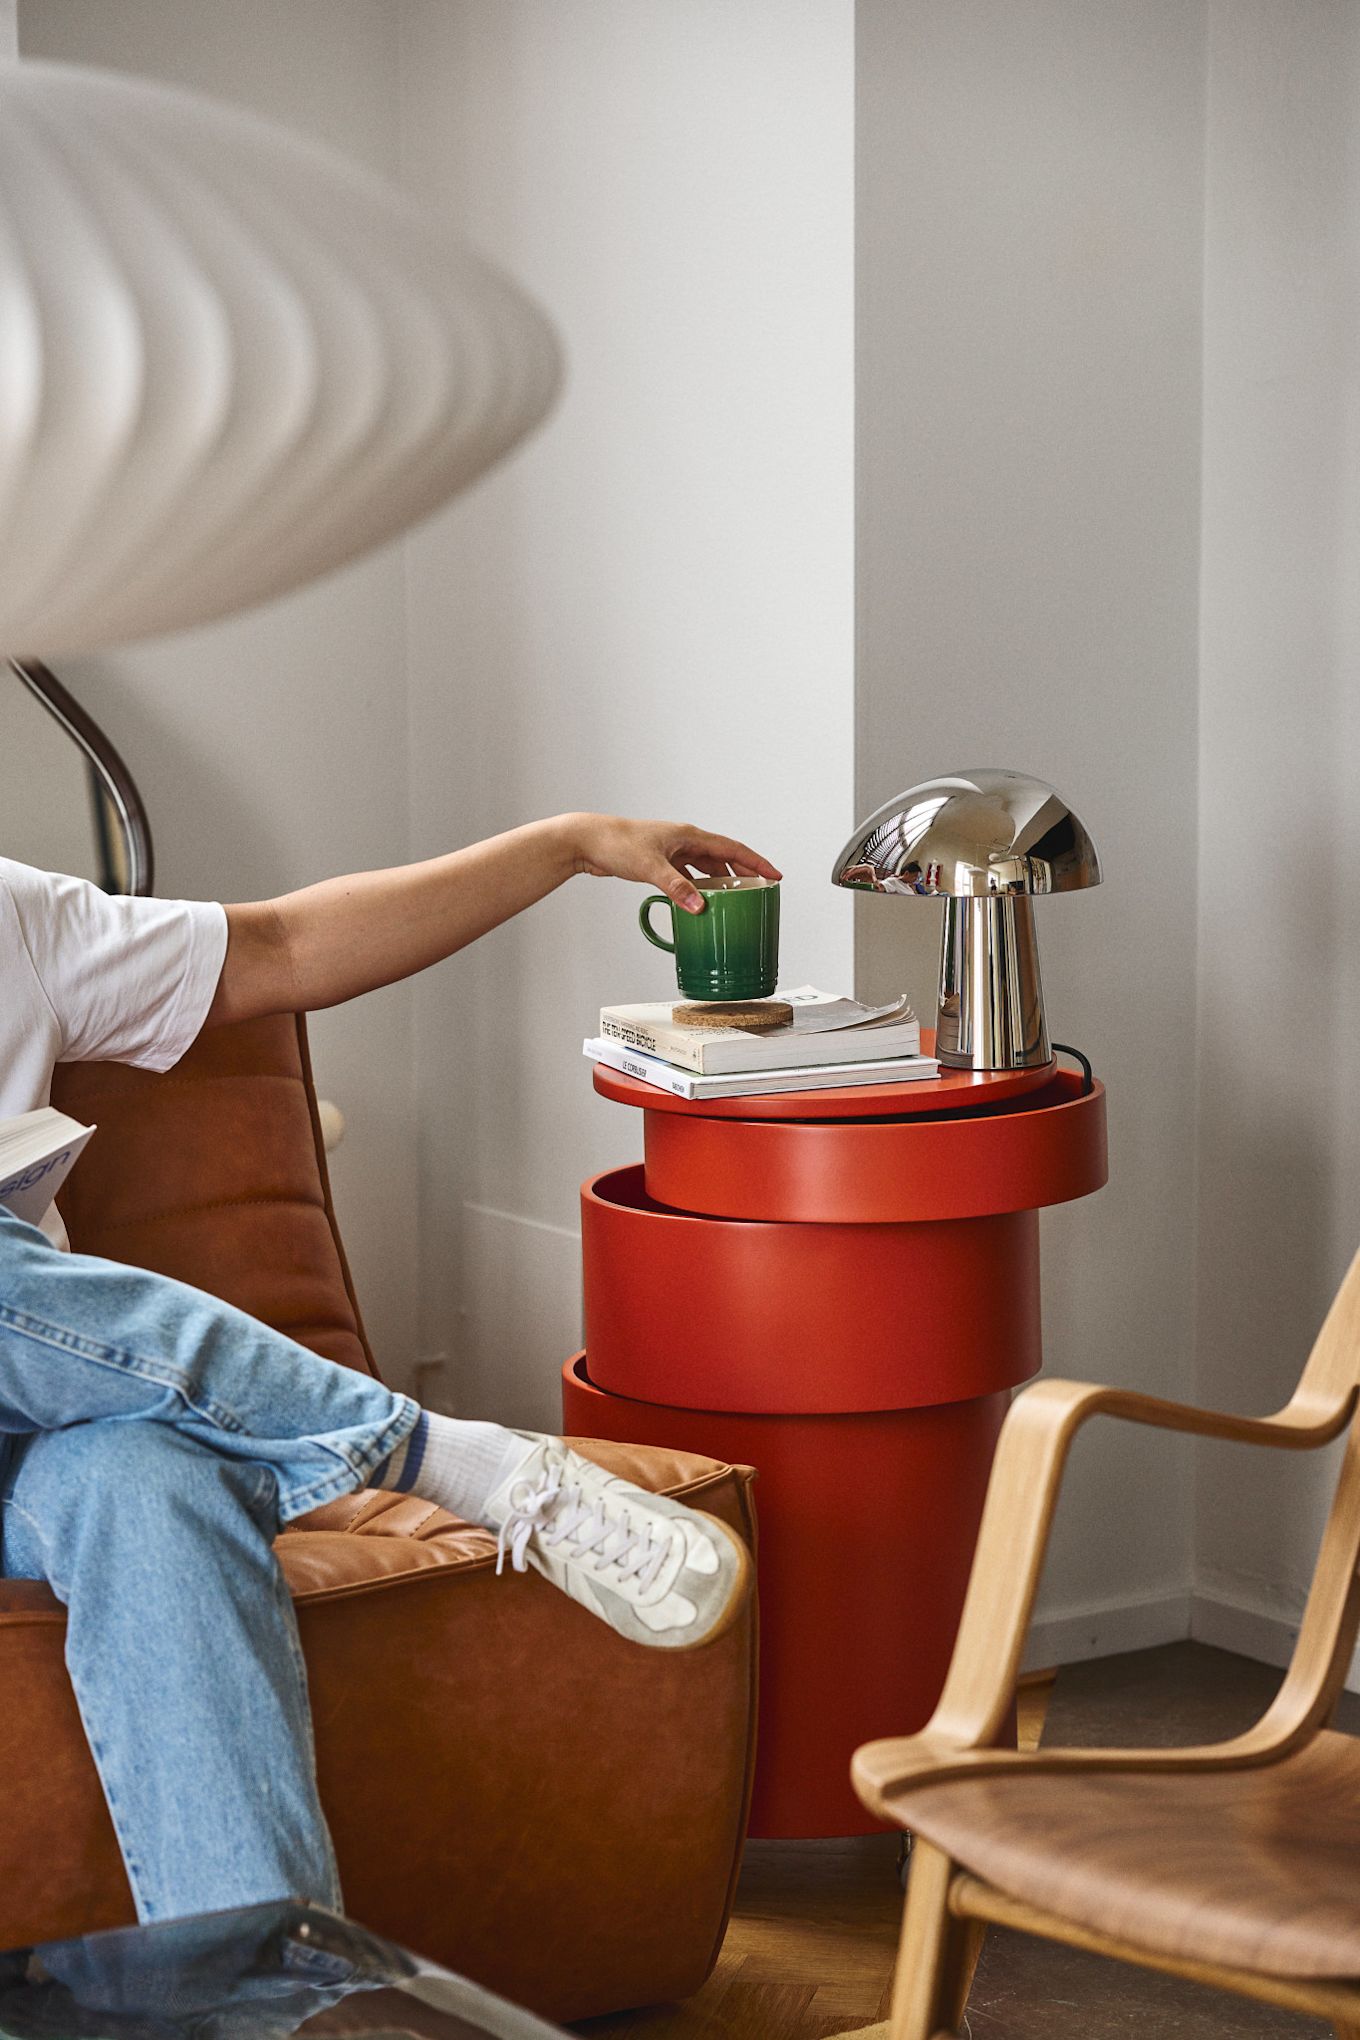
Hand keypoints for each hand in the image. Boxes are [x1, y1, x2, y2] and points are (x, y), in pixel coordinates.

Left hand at [567, 813, 781, 912]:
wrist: (587, 841)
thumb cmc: (616, 844)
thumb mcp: (651, 867)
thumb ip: (677, 888)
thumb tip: (700, 906)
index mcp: (689, 836)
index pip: (732, 848)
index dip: (756, 862)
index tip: (775, 875)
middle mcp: (683, 841)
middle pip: (723, 858)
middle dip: (743, 874)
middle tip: (760, 891)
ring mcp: (672, 852)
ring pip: (705, 867)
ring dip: (720, 881)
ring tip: (734, 899)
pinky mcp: (659, 862)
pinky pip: (688, 876)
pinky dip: (697, 888)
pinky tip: (699, 901)